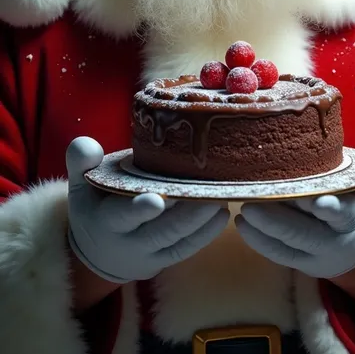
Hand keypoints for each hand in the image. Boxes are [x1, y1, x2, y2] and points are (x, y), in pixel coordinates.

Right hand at [67, 137, 229, 282]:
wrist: (97, 251)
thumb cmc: (94, 206)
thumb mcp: (81, 185)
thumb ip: (81, 162)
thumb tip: (86, 144)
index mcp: (105, 220)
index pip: (122, 216)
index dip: (138, 210)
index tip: (157, 198)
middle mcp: (128, 241)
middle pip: (159, 231)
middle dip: (185, 216)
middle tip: (210, 195)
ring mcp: (148, 254)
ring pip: (177, 240)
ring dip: (202, 221)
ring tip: (221, 197)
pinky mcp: (164, 260)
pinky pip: (186, 250)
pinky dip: (206, 235)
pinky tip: (222, 216)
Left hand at [236, 134, 354, 279]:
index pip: (343, 214)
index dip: (329, 208)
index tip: (316, 201)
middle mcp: (336, 239)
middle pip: (306, 233)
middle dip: (279, 219)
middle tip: (253, 200)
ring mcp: (317, 254)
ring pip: (288, 245)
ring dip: (264, 229)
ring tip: (243, 208)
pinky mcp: (301, 264)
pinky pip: (279, 256)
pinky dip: (259, 242)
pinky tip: (243, 224)